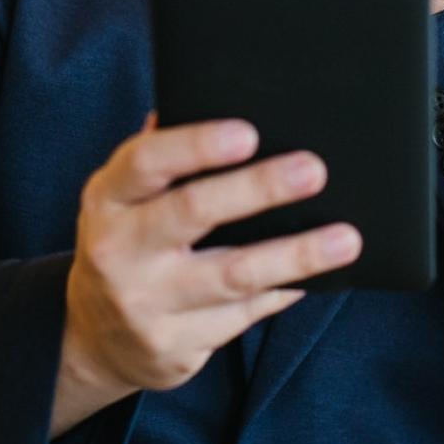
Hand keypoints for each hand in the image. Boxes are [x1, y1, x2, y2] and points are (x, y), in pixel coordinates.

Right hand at [51, 117, 360, 435]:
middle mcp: (119, 250)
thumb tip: (214, 97)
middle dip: (258, 189)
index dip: (196, 145)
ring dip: (295, 255)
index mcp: (108, 198)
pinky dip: (285, 290)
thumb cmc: (129, 240)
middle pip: (193, 212)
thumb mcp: (126, 196)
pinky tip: (320, 275)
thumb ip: (163, 155)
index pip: (147, 162)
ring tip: (346, 238)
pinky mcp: (176, 347)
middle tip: (313, 170)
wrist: (96, 335)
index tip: (248, 133)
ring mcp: (147, 304)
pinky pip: (245, 314)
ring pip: (233, 276)